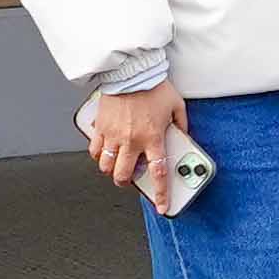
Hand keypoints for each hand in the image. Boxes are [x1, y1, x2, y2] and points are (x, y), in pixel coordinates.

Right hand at [81, 79, 187, 197]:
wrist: (131, 71)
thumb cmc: (153, 85)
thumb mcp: (176, 105)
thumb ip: (181, 124)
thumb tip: (184, 135)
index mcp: (153, 137)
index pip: (158, 173)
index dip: (160, 194)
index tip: (161, 207)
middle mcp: (132, 140)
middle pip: (124, 175)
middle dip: (126, 182)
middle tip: (130, 178)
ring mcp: (113, 135)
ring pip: (106, 166)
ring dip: (111, 170)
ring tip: (117, 165)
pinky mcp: (100, 127)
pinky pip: (95, 150)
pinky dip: (98, 155)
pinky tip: (104, 151)